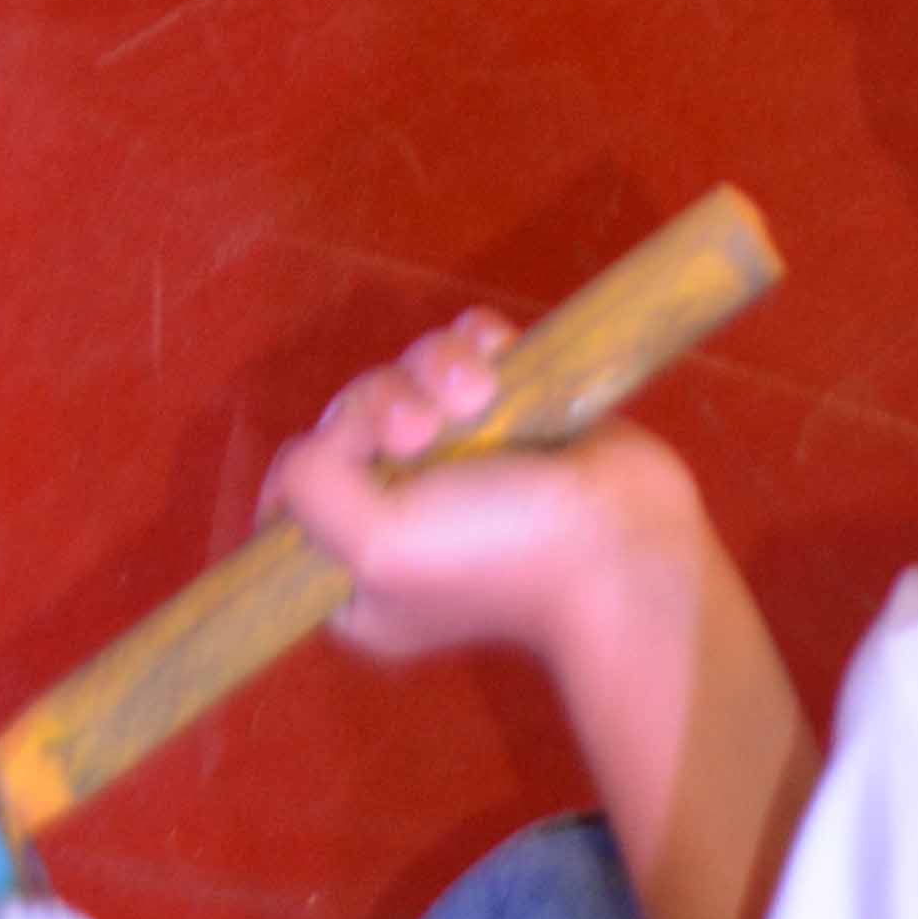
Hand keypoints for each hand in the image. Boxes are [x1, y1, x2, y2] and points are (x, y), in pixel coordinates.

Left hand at [269, 317, 695, 673]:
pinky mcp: (507, 407)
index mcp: (362, 572)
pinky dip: (474, 345)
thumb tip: (303, 456)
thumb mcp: (378, 555)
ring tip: (478, 396)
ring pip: (409, 372)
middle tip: (423, 434)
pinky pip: (463, 347)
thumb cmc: (499, 556)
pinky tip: (498, 364)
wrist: (622, 539)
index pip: (296, 493)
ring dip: (435, 371)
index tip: (357, 466)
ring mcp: (458, 457)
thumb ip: (311, 497)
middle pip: (351, 418)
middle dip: (382, 407)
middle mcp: (403, 511)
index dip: (318, 461)